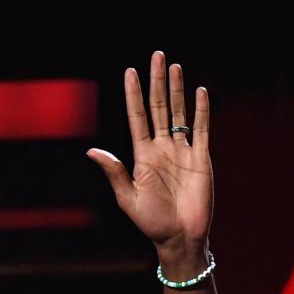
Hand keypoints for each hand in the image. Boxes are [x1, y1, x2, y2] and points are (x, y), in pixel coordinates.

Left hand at [88, 51, 212, 263]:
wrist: (179, 238)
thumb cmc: (151, 222)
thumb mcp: (128, 198)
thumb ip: (114, 172)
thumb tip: (91, 151)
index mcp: (142, 155)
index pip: (137, 117)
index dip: (134, 94)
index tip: (130, 72)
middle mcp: (162, 148)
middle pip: (158, 107)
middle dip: (157, 82)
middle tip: (156, 56)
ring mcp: (182, 151)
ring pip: (179, 113)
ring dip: (177, 90)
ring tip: (174, 66)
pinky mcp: (201, 158)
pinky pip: (202, 129)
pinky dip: (201, 111)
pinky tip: (200, 92)